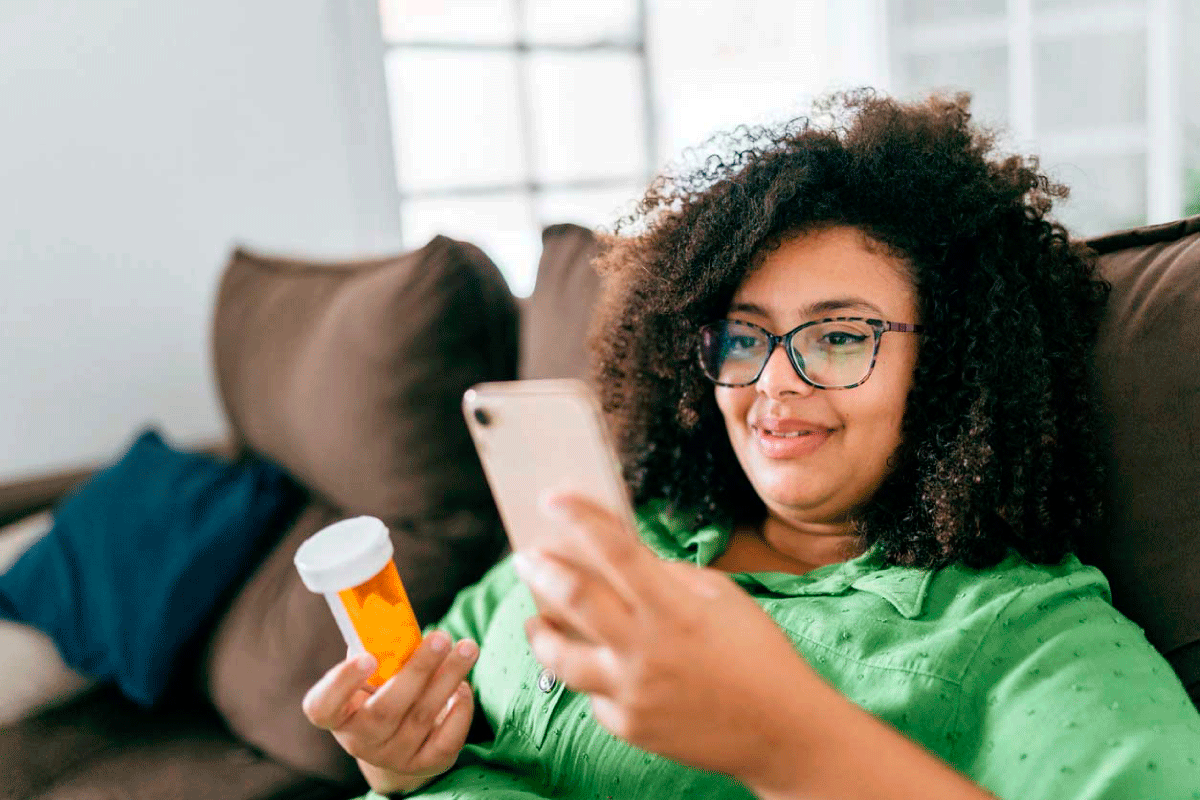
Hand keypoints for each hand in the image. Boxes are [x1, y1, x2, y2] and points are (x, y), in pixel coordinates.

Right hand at [301, 632, 478, 794]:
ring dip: (448, 678)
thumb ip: (375, 647)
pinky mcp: (427, 765)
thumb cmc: (383, 693)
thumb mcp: (372, 674)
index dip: (342, 683)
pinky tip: (464, 684)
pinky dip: (461, 709)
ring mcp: (394, 757)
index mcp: (338, 715)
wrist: (399, 744)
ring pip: (422, 717)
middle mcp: (361, 741)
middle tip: (441, 636)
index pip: (323, 707)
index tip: (368, 658)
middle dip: (417, 670)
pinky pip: (448, 739)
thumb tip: (388, 610)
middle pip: (385, 711)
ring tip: (468, 647)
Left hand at [514, 494, 832, 789]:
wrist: (782, 731)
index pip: (615, 550)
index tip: (551, 499)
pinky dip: (592, 675)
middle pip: (573, 600)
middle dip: (541, 571)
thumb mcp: (722, 598)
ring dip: (540, 633)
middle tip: (525, 557)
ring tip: (534, 619)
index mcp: (674, 608)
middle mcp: (646, 650)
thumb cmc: (758, 654)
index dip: (579, 518)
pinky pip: (594, 694)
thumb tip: (623, 559)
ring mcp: (633, 693)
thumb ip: (669, 577)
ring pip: (561, 658)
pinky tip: (594, 662)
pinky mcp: (629, 726)